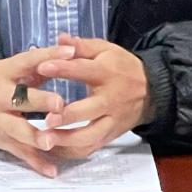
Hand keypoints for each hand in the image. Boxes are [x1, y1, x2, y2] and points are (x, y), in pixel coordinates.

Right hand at [0, 44, 74, 176]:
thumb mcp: (12, 68)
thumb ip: (40, 63)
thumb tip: (73, 51)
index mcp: (4, 72)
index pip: (27, 61)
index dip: (48, 56)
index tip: (70, 53)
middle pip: (20, 99)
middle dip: (39, 102)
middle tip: (59, 105)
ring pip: (18, 130)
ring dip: (36, 137)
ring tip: (52, 141)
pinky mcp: (2, 141)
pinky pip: (20, 153)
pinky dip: (36, 163)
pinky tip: (52, 171)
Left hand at [36, 34, 152, 160]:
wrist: (150, 91)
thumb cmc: (121, 67)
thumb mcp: (105, 50)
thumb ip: (81, 46)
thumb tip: (60, 38)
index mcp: (106, 73)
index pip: (83, 70)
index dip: (62, 68)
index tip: (41, 67)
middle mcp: (110, 99)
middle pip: (88, 110)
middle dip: (67, 116)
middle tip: (45, 118)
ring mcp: (111, 121)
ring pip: (89, 137)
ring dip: (66, 141)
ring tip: (44, 139)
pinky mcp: (110, 136)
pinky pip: (90, 148)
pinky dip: (70, 152)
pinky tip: (52, 149)